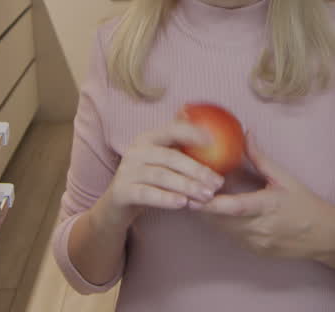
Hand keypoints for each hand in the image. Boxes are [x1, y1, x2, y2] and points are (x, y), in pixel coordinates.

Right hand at [99, 120, 225, 228]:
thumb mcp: (162, 161)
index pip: (171, 130)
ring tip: (206, 196)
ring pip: (161, 176)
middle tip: (217, 182)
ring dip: (187, 186)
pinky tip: (184, 204)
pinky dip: (166, 199)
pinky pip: (147, 194)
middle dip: (197, 169)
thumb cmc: (149, 180)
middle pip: (170, 156)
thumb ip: (181, 148)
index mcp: (148, 138)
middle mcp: (135, 151)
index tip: (214, 140)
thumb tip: (212, 134)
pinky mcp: (121, 190)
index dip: (192, 132)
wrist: (117, 204)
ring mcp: (127, 170)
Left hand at [194, 135, 334, 259]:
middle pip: (221, 220)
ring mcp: (255, 243)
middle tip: (185, 189)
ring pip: (223, 230)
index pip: (234, 207)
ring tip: (195, 197)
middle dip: (202, 207)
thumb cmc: (304, 203)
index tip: (193, 194)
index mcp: (267, 207)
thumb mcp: (284, 178)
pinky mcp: (254, 251)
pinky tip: (215, 211)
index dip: (211, 203)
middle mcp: (259, 228)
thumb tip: (245, 133)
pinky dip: (222, 224)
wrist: (323, 236)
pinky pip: (231, 236)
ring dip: (209, 215)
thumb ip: (260, 158)